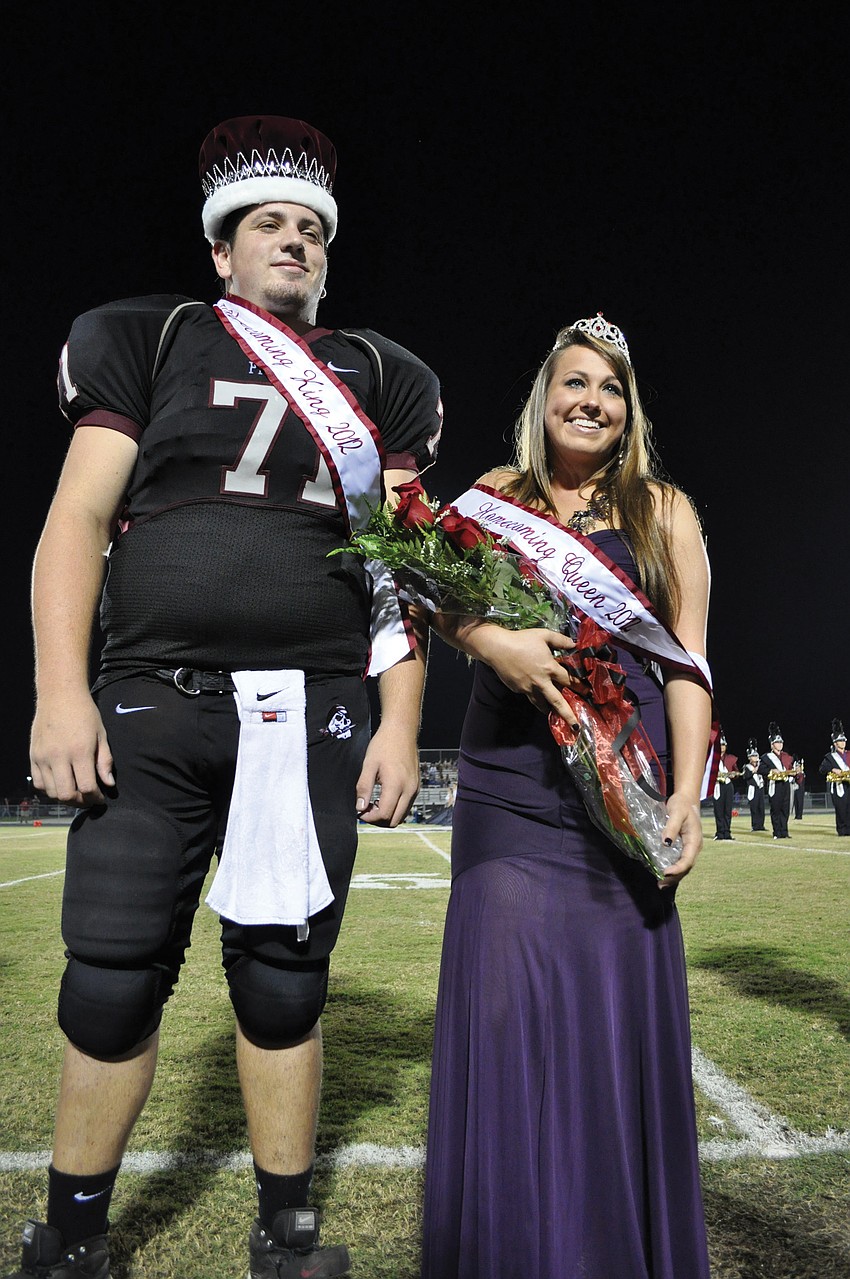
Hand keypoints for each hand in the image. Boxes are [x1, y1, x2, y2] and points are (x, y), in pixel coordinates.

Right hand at [30, 691, 113, 805]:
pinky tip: (61, 783)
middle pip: (66, 795)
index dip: (96, 798)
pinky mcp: (33, 755)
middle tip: (89, 798)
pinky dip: (50, 789)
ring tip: (76, 792)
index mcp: (79, 751)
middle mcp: (58, 756)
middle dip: (80, 801)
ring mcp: (43, 757)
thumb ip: (105, 761)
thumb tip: (108, 784)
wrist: (60, 695)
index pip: (87, 787)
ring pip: (51, 792)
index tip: (101, 797)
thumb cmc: (85, 713)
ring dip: (65, 797)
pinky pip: (39, 783)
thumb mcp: (101, 735)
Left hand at [355, 721, 419, 826]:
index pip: (384, 814)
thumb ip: (363, 788)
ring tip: (374, 804)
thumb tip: (360, 807)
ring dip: (387, 815)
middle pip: (395, 820)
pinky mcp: (416, 786)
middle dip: (379, 820)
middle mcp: (409, 790)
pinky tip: (384, 798)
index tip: (360, 811)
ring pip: (402, 815)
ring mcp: (415, 788)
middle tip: (366, 810)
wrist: (402, 730)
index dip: (370, 818)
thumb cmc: (384, 744)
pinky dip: (395, 808)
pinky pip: (406, 805)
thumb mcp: (369, 764)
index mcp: (396, 785)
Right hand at [468, 626, 578, 720]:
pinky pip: (529, 695)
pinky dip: (535, 697)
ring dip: (549, 710)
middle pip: (557, 701)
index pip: (569, 680)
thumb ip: (561, 640)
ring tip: (554, 715)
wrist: (497, 648)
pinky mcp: (518, 689)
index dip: (579, 687)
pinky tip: (536, 696)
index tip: (587, 693)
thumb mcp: (544, 635)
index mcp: (549, 668)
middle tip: (575, 726)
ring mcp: (528, 688)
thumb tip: (574, 644)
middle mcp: (541, 681)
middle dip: (567, 714)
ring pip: (541, 703)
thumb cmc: (521, 640)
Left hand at [659, 792, 702, 887]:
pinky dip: (673, 870)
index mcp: (694, 840)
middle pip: (686, 867)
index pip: (687, 859)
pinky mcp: (683, 847)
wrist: (686, 800)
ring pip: (683, 866)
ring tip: (661, 884)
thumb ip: (671, 828)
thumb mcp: (676, 813)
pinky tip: (663, 874)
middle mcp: (694, 847)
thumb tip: (665, 843)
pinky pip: (679, 861)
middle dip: (674, 877)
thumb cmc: (682, 805)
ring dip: (673, 877)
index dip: (677, 869)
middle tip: (661, 884)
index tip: (665, 873)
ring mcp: (689, 848)